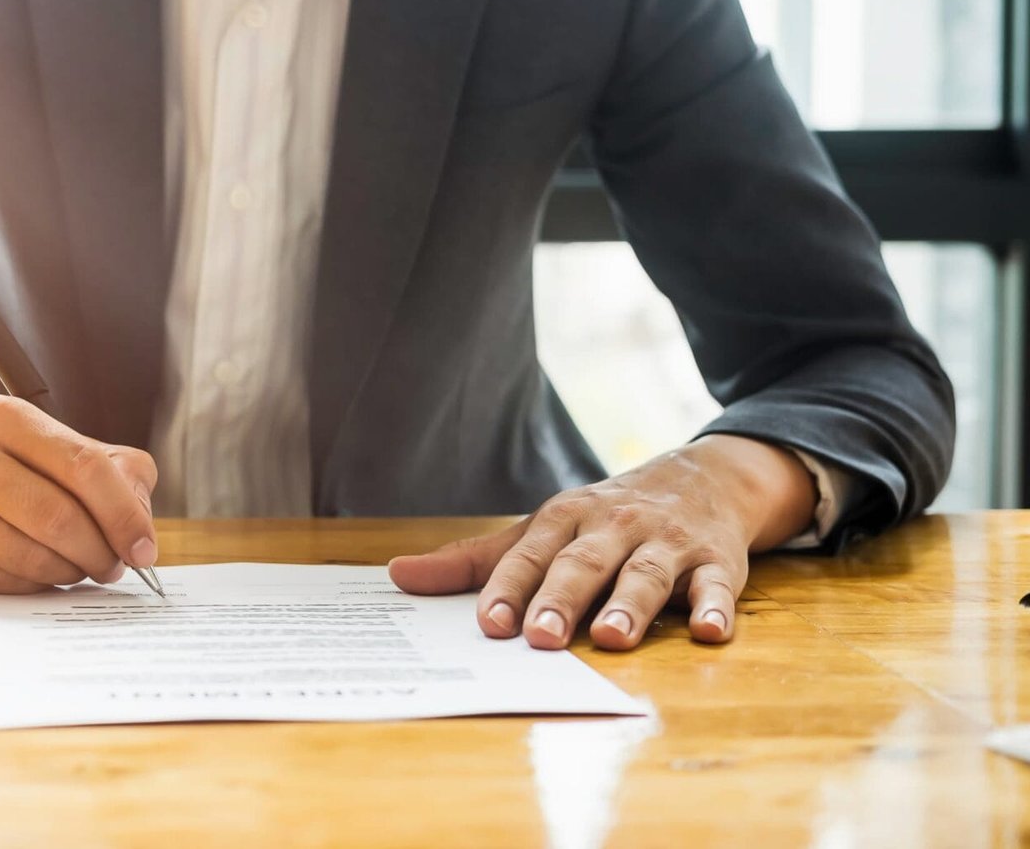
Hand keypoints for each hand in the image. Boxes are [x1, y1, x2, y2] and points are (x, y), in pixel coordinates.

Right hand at [0, 399, 158, 592]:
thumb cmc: (8, 471)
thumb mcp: (58, 451)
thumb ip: (117, 474)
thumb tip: (141, 528)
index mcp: (4, 417)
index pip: (84, 466)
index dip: (124, 515)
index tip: (145, 549)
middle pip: (58, 517)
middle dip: (100, 551)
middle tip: (115, 567)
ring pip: (31, 555)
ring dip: (71, 572)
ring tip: (80, 568)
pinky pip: (3, 581)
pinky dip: (35, 584)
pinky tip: (40, 573)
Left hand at [387, 435, 816, 649]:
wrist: (701, 477)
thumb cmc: (603, 519)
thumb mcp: (540, 529)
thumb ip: (473, 561)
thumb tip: (397, 576)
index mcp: (564, 519)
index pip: (530, 555)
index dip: (509, 588)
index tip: (489, 623)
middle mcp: (613, 527)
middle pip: (583, 565)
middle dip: (561, 599)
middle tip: (539, 637)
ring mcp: (666, 543)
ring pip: (646, 575)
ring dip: (629, 606)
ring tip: (611, 638)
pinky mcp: (715, 561)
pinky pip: (716, 586)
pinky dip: (715, 607)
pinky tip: (712, 631)